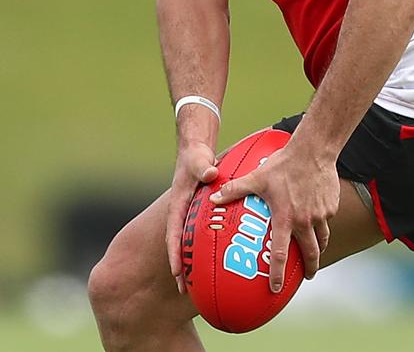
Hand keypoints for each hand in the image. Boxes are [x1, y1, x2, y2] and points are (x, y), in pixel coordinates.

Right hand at [167, 142, 218, 292]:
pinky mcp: (197, 213)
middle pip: (177, 244)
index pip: (173, 233)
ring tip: (195, 284)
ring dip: (188, 261)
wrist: (195, 152)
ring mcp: (188, 214)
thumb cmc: (196, 156)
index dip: (174, 252)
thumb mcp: (199, 160)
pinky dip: (199, 248)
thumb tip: (211, 173)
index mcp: (178, 205)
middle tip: (184, 289)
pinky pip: (197, 234)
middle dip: (179, 266)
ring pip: (186, 242)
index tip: (176, 272)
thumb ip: (203, 167)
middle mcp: (180, 213)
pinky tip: (211, 260)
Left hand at [210, 141, 338, 291]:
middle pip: (311, 253)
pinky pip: (327, 218)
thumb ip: (235, 189)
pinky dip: (322, 221)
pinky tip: (318, 215)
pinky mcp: (331, 205)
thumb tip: (213, 199)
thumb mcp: (257, 177)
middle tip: (307, 275)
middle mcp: (305, 221)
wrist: (314, 150)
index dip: (278, 274)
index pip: (281, 254)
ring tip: (316, 252)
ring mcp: (321, 214)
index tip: (276, 290)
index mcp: (286, 218)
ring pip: (323, 238)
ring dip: (319, 247)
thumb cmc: (283, 164)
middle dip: (310, 268)